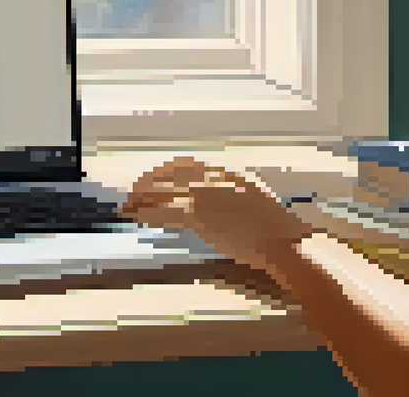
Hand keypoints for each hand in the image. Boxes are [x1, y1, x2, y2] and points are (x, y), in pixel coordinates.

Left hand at [121, 155, 313, 272]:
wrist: (280, 243)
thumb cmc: (272, 229)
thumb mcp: (251, 200)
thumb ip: (230, 193)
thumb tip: (210, 197)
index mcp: (226, 173)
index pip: (186, 165)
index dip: (164, 172)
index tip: (150, 179)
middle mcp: (213, 178)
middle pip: (169, 175)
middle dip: (147, 184)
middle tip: (132, 194)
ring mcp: (206, 194)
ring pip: (163, 192)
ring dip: (141, 200)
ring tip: (128, 208)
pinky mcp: (200, 214)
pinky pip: (165, 212)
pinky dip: (148, 215)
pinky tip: (139, 220)